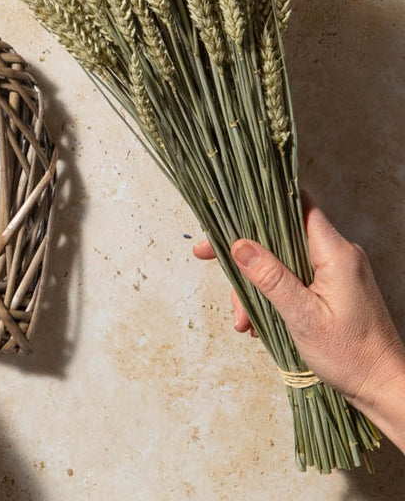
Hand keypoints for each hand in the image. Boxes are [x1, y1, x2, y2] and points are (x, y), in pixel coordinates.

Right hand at [194, 200, 404, 448]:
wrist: (385, 388)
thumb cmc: (352, 356)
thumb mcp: (303, 317)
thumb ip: (270, 277)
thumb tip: (238, 244)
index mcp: (335, 253)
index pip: (296, 204)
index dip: (259, 205)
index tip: (226, 217)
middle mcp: (338, 254)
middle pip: (280, 234)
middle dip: (246, 254)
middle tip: (209, 259)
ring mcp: (337, 270)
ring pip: (282, 259)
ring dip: (257, 283)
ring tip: (243, 319)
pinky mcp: (334, 286)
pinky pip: (294, 276)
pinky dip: (273, 293)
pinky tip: (258, 320)